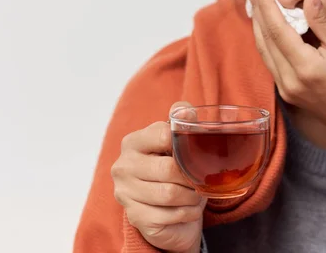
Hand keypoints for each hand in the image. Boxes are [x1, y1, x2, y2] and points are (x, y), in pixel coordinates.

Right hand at [111, 102, 205, 252]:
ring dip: (191, 196)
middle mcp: (123, 166)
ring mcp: (125, 193)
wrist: (165, 210)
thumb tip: (186, 109)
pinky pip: (169, 215)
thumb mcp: (177, 144)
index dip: (184, 144)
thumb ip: (180, 121)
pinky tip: (189, 209)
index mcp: (132, 142)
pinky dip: (187, 213)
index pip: (162, 135)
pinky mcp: (135, 217)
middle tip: (202, 180)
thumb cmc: (172, 171)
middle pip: (168, 169)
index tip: (194, 152)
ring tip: (197, 194)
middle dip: (191, 177)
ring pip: (170, 194)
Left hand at [244, 0, 325, 156]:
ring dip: (258, 24)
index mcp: (305, 68)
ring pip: (264, 50)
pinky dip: (266, 40)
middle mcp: (289, 80)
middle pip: (264, 39)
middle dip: (256, 10)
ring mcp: (285, 88)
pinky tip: (267, 25)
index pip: (277, 30)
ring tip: (254, 0)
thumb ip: (323, 23)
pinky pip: (270, 61)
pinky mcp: (286, 92)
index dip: (265, 5)